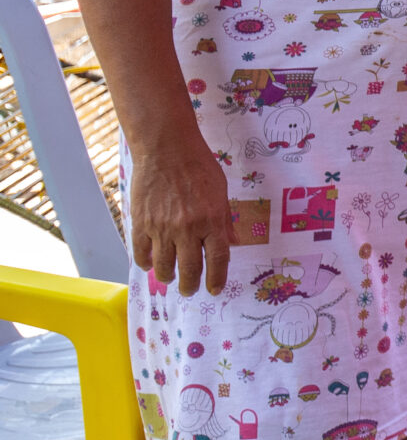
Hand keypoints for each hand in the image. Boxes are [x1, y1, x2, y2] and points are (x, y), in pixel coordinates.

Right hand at [126, 129, 233, 296]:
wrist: (166, 149)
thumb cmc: (198, 167)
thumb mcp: (222, 192)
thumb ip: (225, 220)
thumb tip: (232, 244)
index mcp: (212, 220)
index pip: (218, 259)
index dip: (217, 279)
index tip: (215, 290)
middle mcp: (188, 228)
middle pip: (190, 269)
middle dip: (191, 286)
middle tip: (190, 290)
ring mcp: (162, 228)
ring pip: (163, 267)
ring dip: (168, 277)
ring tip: (170, 278)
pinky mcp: (141, 224)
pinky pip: (141, 254)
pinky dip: (146, 264)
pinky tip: (150, 264)